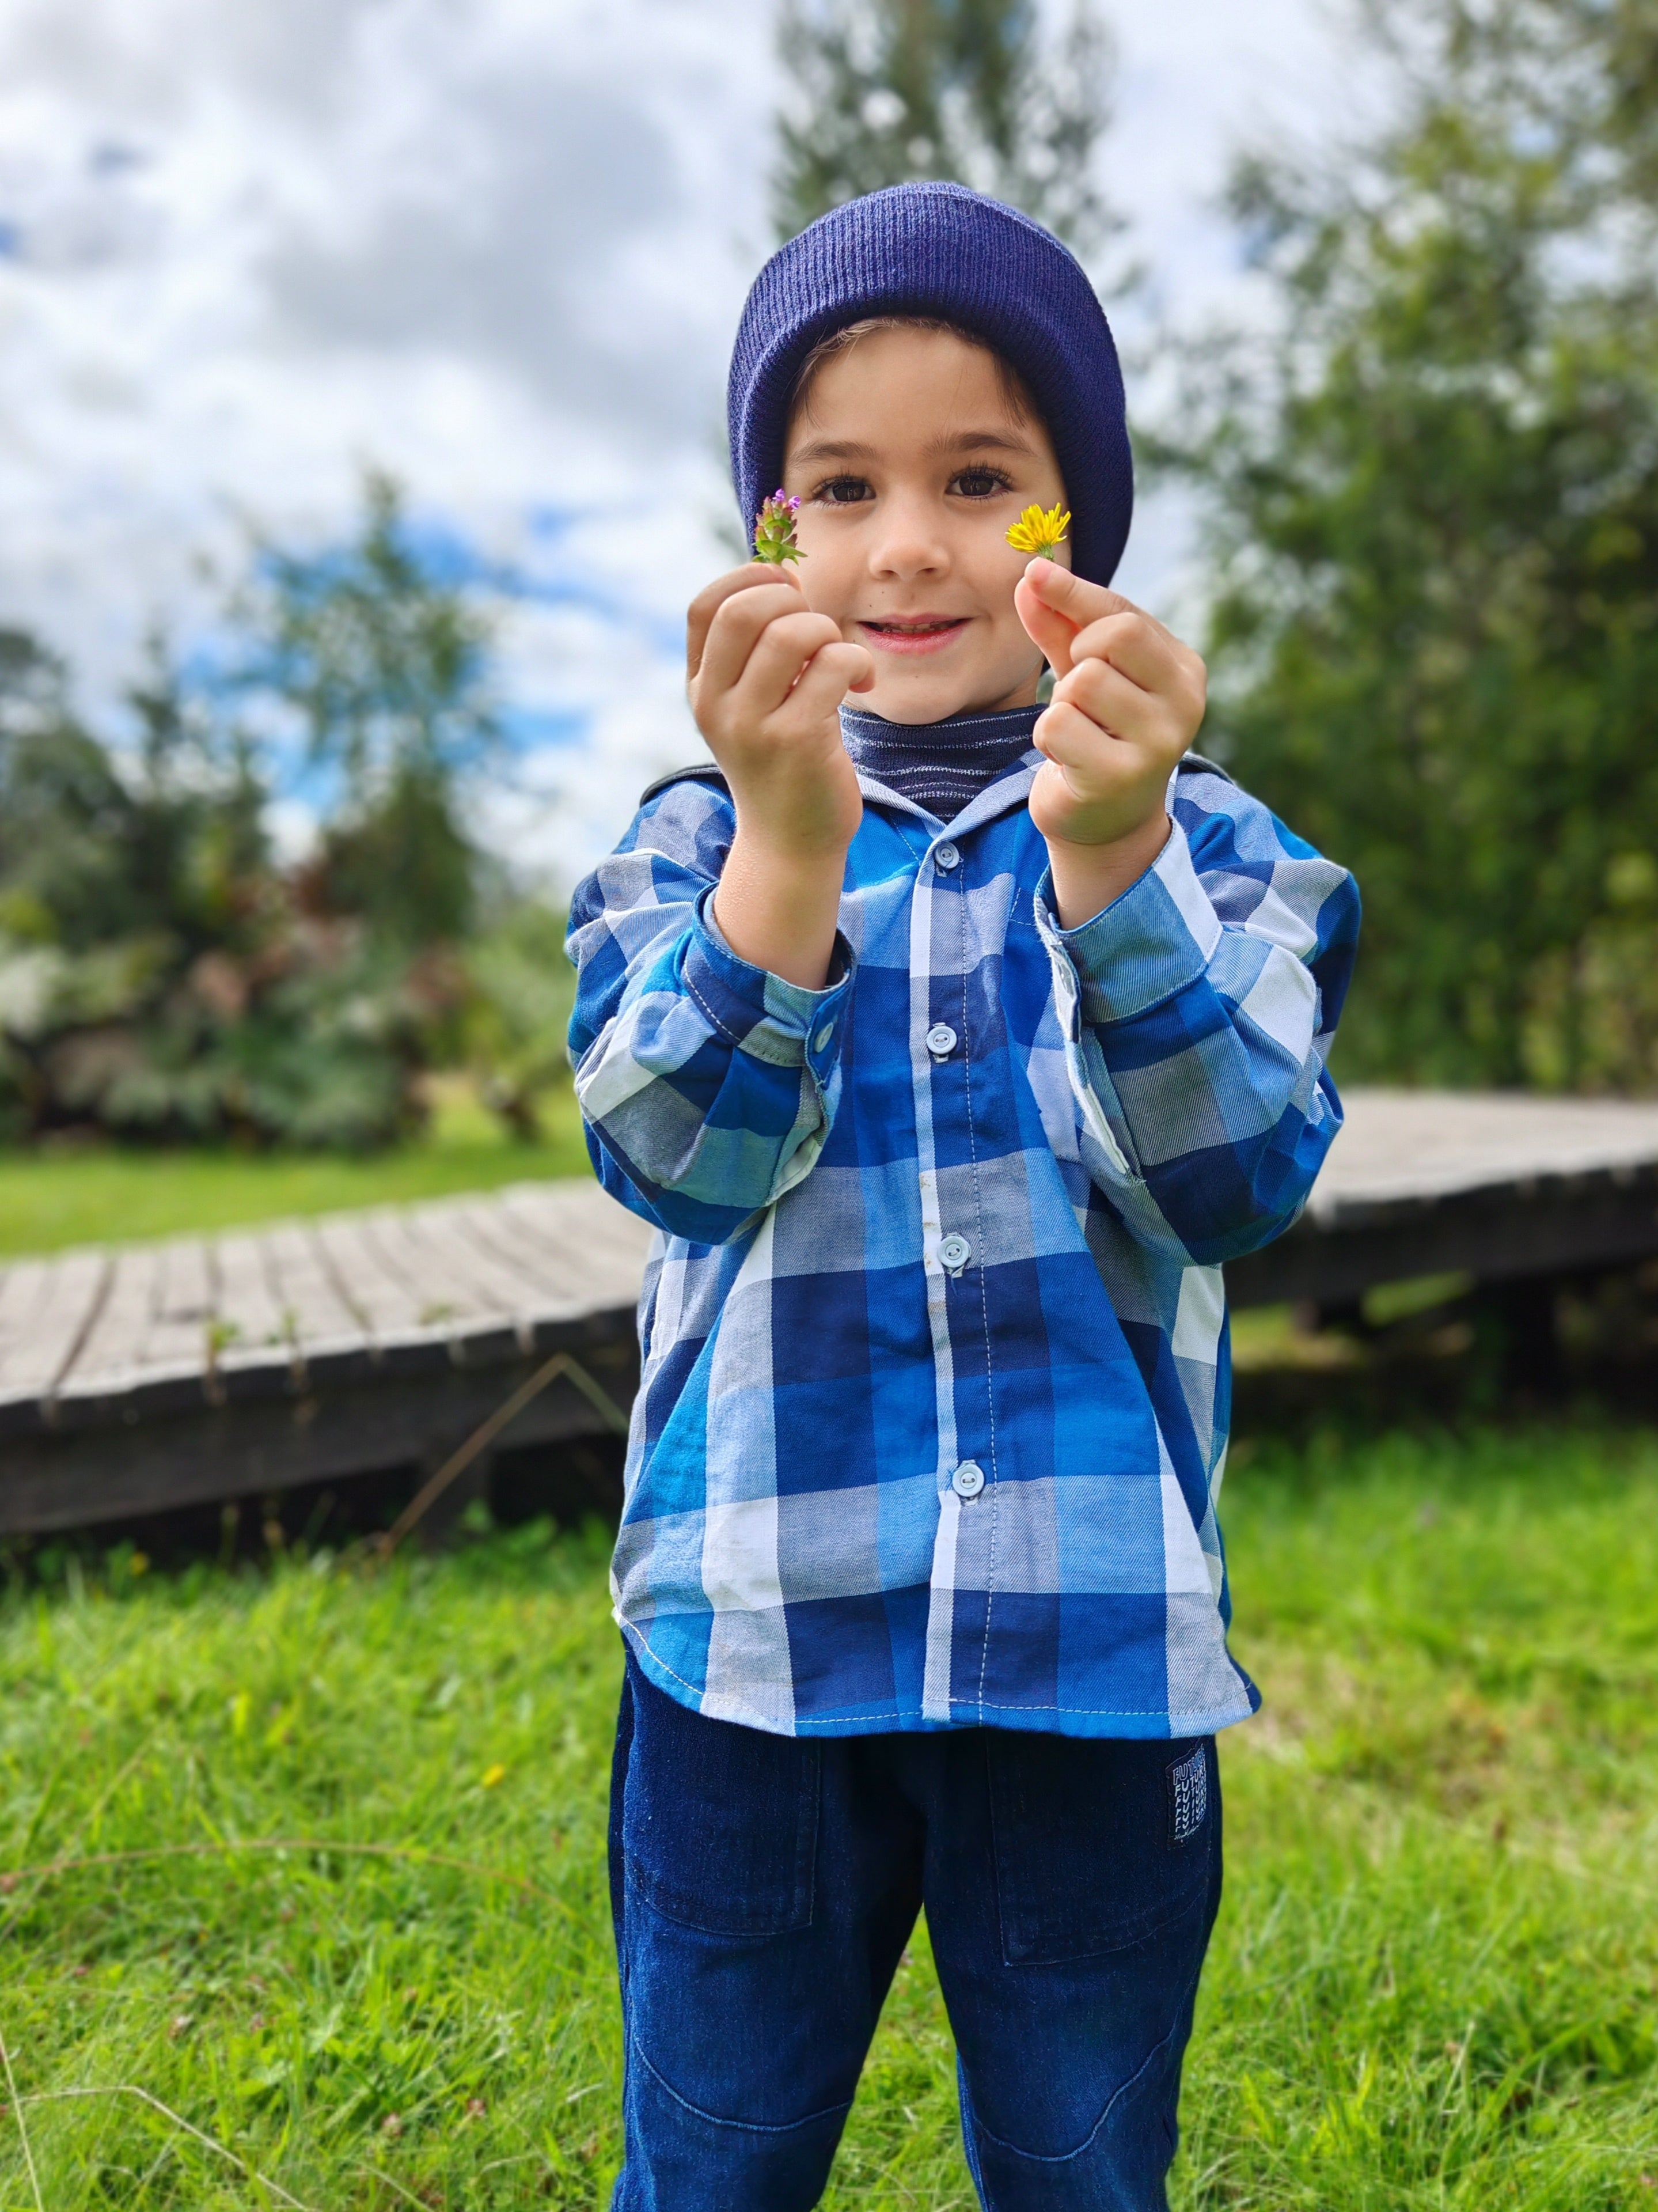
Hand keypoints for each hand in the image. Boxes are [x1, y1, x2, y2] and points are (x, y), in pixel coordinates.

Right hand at [688, 563, 873, 861]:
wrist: (791, 842)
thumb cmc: (784, 761)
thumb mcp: (753, 704)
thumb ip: (757, 649)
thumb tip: (784, 572)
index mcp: (701, 687)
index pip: (703, 606)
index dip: (746, 580)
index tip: (785, 590)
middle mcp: (715, 704)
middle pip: (744, 611)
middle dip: (791, 600)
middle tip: (816, 628)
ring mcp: (751, 725)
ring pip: (790, 634)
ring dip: (828, 632)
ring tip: (840, 659)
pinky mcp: (795, 742)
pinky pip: (832, 666)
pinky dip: (857, 662)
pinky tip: (863, 683)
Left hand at [1014, 559, 1207, 924]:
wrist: (1104, 822)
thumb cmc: (1098, 735)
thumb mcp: (1082, 673)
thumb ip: (1061, 626)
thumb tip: (1030, 576)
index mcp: (1183, 669)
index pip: (1124, 612)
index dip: (1073, 592)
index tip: (1033, 574)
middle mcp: (1185, 703)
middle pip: (1113, 637)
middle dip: (1078, 656)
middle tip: (1079, 694)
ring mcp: (1158, 743)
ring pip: (1081, 682)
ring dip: (1061, 704)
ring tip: (1078, 732)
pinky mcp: (1121, 777)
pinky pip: (1058, 726)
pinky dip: (1048, 738)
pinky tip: (1069, 759)